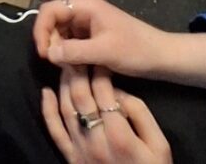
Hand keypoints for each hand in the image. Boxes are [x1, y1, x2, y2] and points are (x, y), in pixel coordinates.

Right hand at [35, 0, 175, 84]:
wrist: (162, 57)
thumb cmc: (135, 50)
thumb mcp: (104, 52)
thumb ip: (74, 52)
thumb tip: (48, 54)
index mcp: (83, 4)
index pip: (49, 10)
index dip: (41, 31)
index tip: (45, 55)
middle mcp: (81, 8)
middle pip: (53, 21)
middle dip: (51, 42)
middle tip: (58, 65)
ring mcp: (86, 20)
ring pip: (61, 32)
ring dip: (60, 49)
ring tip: (68, 68)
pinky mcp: (91, 33)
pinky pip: (71, 40)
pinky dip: (70, 53)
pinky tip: (76, 67)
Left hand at [41, 64, 169, 163]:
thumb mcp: (159, 145)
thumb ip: (140, 114)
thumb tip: (117, 92)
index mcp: (119, 135)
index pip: (103, 92)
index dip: (100, 70)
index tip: (99, 57)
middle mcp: (95, 140)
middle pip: (81, 96)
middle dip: (78, 70)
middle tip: (78, 52)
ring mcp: (79, 150)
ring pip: (66, 108)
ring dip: (64, 83)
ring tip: (66, 65)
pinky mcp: (70, 158)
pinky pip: (54, 131)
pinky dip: (47, 109)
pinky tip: (46, 91)